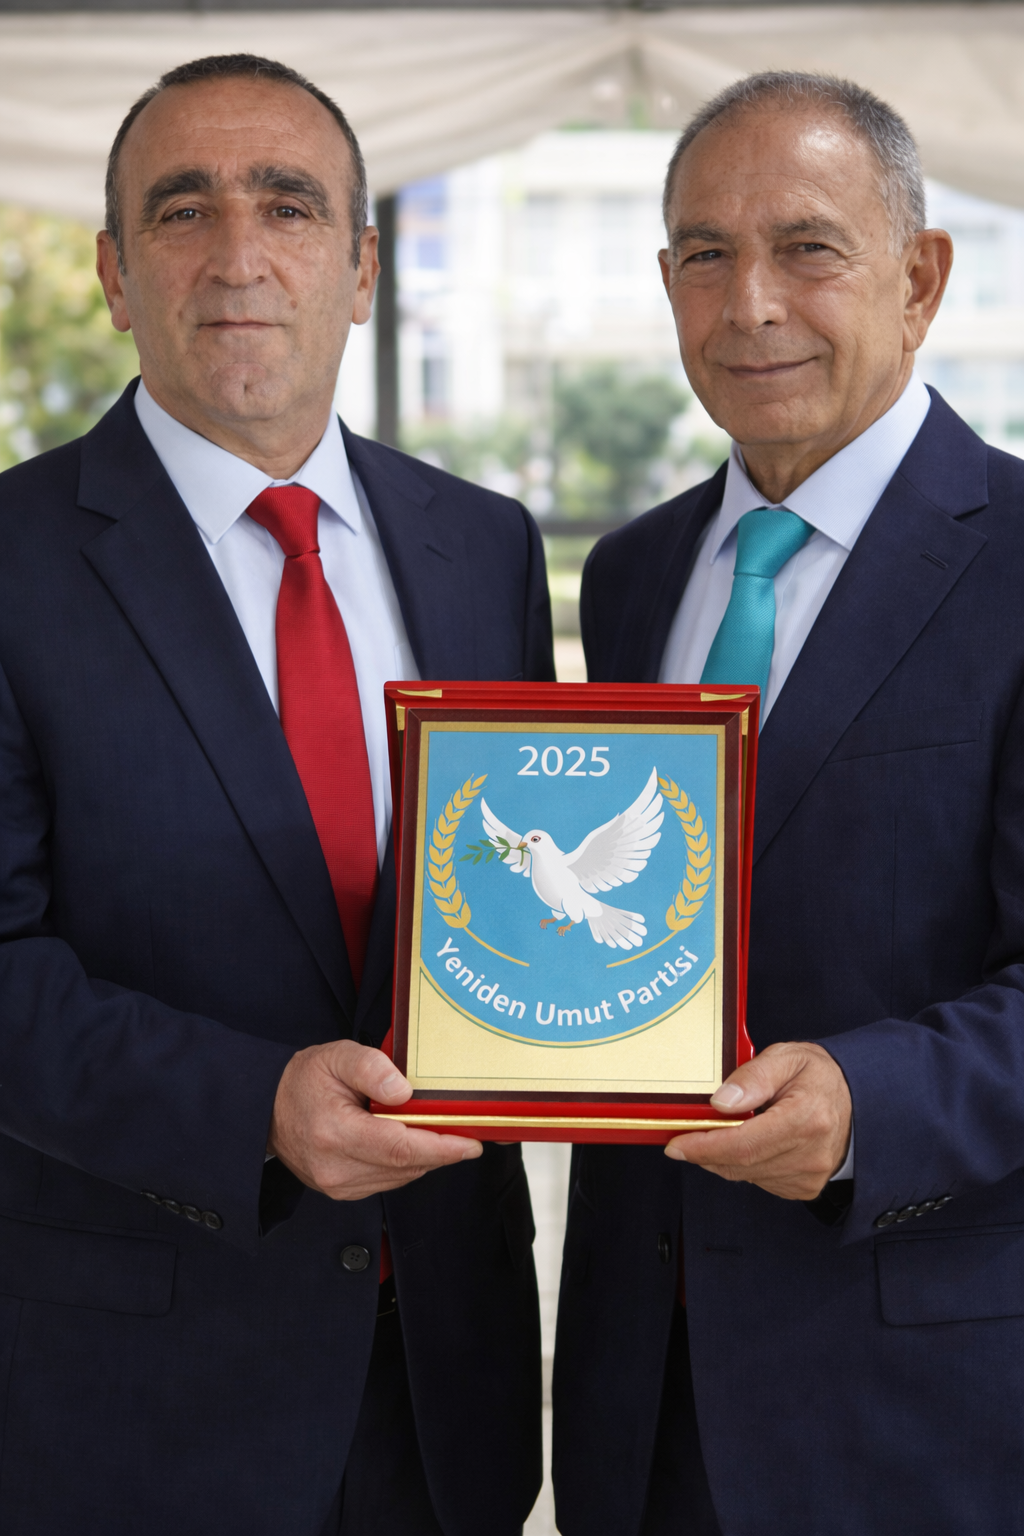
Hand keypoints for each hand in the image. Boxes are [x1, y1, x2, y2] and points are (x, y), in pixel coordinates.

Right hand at [267, 1039, 481, 1200]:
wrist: (266, 1108)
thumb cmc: (303, 1080)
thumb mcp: (337, 1056)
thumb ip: (372, 1067)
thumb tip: (404, 1091)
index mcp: (334, 1133)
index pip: (400, 1148)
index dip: (441, 1147)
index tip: (471, 1143)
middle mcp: (335, 1168)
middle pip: (406, 1166)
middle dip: (441, 1150)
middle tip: (465, 1130)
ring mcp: (337, 1185)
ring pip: (401, 1176)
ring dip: (424, 1157)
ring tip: (437, 1131)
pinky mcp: (341, 1191)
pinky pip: (388, 1180)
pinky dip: (405, 1163)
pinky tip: (409, 1142)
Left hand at [665, 1042, 851, 1200]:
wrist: (854, 1098)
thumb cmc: (818, 1075)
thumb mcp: (786, 1057)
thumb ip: (753, 1076)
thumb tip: (721, 1102)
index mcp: (806, 1118)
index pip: (744, 1144)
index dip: (704, 1147)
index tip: (676, 1145)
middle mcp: (810, 1154)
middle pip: (740, 1164)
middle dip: (704, 1152)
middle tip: (682, 1138)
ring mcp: (809, 1176)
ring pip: (746, 1175)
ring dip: (722, 1158)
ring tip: (720, 1132)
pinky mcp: (804, 1188)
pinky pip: (759, 1180)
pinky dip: (743, 1164)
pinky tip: (747, 1142)